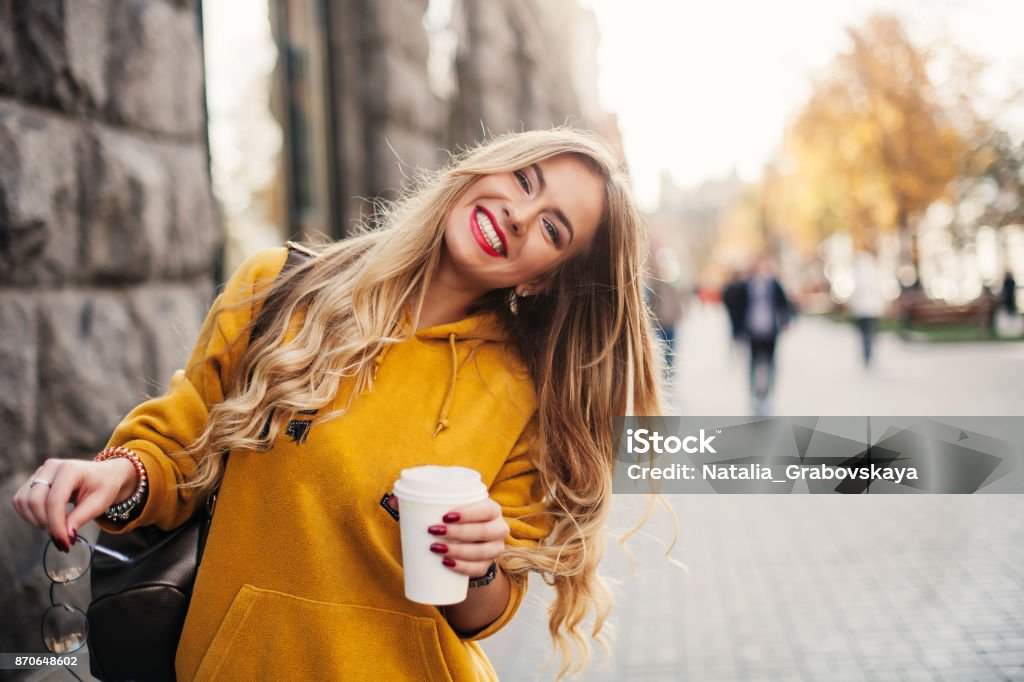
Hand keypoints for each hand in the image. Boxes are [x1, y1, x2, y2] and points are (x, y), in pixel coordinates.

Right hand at [11, 458, 137, 551]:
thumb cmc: (104, 487)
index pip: (54, 501)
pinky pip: (20, 500)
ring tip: (55, 527)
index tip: (65, 543)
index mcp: (70, 469)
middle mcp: (51, 467)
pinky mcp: (34, 480)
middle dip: (46, 524)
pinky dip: (29, 515)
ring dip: (35, 520)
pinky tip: (46, 520)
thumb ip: (80, 518)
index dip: (56, 525)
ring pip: (23, 501)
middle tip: (62, 537)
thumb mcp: (99, 504)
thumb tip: (65, 537)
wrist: (105, 475)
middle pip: (34, 501)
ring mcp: (40, 472)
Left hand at [391, 495, 508, 577]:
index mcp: (491, 509)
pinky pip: (478, 569)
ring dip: (459, 551)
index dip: (469, 513)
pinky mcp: (487, 566)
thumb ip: (419, 502)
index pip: (486, 509)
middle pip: (485, 531)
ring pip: (482, 552)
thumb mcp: (442, 509)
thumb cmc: (453, 521)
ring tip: (435, 548)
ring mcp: (495, 549)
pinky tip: (447, 564)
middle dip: (459, 532)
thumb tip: (393, 499)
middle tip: (433, 532)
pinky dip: (463, 567)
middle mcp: (499, 528)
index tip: (445, 516)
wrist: (466, 543)